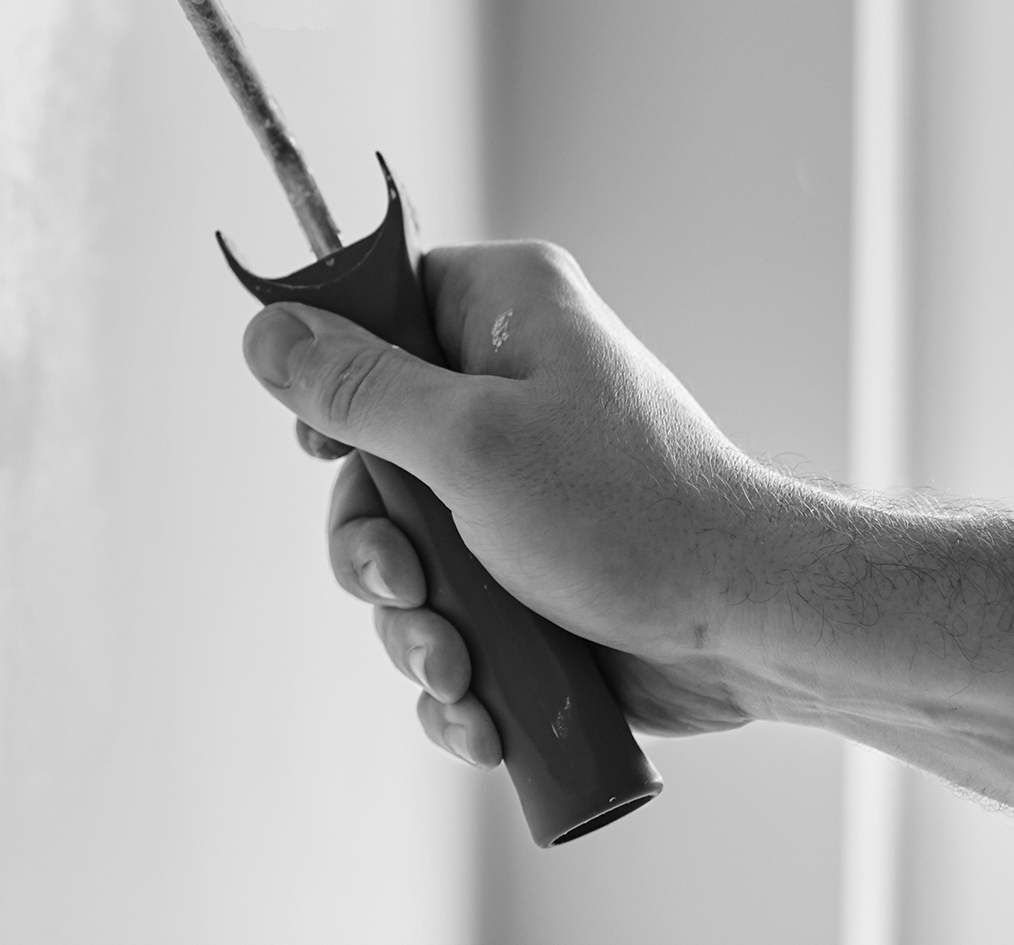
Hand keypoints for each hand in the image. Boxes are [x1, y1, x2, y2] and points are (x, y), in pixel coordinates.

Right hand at [241, 241, 798, 750]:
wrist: (748, 628)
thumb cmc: (629, 512)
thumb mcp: (469, 443)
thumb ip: (357, 389)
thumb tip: (265, 329)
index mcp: (503, 312)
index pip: (377, 304)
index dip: (334, 378)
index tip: (327, 449)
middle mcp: (505, 387)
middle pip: (369, 452)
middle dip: (375, 548)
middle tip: (406, 585)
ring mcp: (514, 485)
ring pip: (401, 549)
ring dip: (413, 624)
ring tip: (459, 666)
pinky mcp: (526, 570)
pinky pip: (447, 610)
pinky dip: (451, 667)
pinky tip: (478, 710)